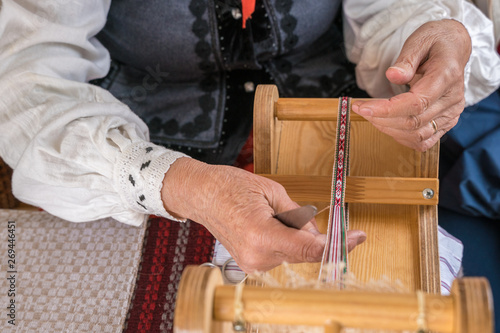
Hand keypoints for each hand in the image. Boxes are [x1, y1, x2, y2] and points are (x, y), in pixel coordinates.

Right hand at [161, 158, 365, 272]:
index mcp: (263, 236)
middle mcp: (258, 257)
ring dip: (298, 237)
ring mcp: (252, 263)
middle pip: (305, 253)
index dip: (338, 245)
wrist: (200, 194)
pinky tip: (274, 224)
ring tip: (276, 213)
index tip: (358, 237)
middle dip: (319, 238)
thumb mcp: (273, 192)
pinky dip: (286, 242)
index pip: (311, 249)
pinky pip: (280, 255)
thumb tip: (318, 235)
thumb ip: (299, 217)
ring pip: (293, 254)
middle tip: (325, 219)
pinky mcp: (249, 263)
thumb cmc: (231, 186)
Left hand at [352, 19, 471, 150]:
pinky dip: (403, 138)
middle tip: (361, 108)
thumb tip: (393, 75)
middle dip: (381, 119)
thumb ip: (406, 59)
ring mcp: (451, 113)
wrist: (454, 49)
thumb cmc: (435, 43)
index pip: (416, 102)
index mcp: (447, 76)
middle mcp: (452, 99)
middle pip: (413, 122)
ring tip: (371, 115)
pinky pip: (424, 141)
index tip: (362, 107)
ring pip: (417, 135)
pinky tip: (388, 126)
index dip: (387, 110)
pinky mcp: (447, 122)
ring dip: (388, 129)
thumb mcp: (419, 40)